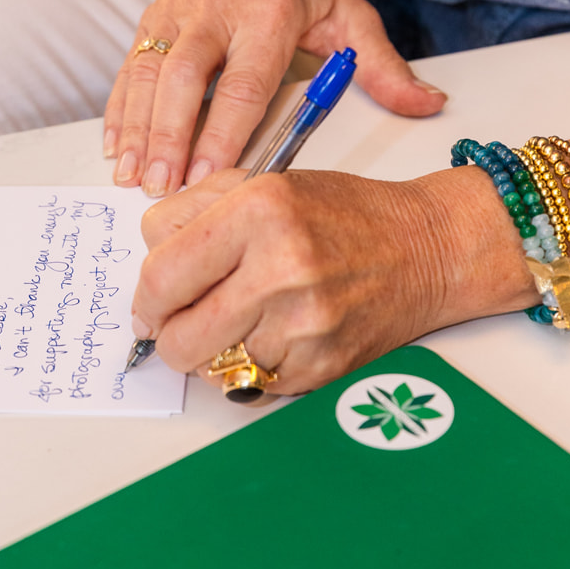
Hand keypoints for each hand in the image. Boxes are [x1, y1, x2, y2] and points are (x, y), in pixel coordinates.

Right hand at [104, 0, 445, 197]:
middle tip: (163, 188)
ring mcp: (177, 11)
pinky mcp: (151, 18)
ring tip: (131, 178)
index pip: (244, 80)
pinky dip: (119, 110)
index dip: (225, 130)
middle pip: (183, 77)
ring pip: (147, 73)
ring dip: (137, 129)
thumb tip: (428, 104)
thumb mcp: (349, 11)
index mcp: (270, 11)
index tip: (213, 174)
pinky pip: (128, 67)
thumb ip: (381, 64)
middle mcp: (217, 8)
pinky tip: (114, 149)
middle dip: (169, 136)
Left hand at [131, 166, 532, 394]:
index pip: (161, 276)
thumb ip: (190, 210)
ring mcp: (305, 324)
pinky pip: (253, 386)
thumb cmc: (340, 215)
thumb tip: (144, 256)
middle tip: (185, 321)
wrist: (424, 248)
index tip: (152, 303)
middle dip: (171, 335)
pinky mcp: (322, 366)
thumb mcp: (261, 183)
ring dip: (214, 353)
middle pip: (179, 337)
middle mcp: (281, 269)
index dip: (145, 298)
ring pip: (212, 369)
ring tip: (240, 321)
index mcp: (258, 212)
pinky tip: (276, 335)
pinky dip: (253, 367)